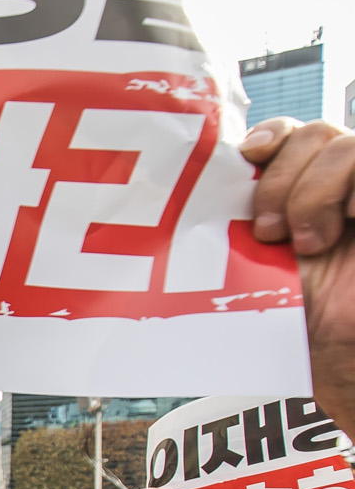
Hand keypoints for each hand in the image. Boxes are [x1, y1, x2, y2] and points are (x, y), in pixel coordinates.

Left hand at [240, 119, 354, 436]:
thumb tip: (154, 203)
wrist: (332, 355)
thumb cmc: (284, 315)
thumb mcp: (240, 260)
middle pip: (314, 133)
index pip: (286, 134)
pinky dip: (350, 191)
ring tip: (307, 242)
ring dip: (313, 191)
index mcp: (297, 189)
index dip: (270, 136)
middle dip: (282, 178)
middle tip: (268, 232)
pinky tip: (340, 228)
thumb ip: (221, 222)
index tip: (250, 157)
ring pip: (344, 143)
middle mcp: (336, 185)